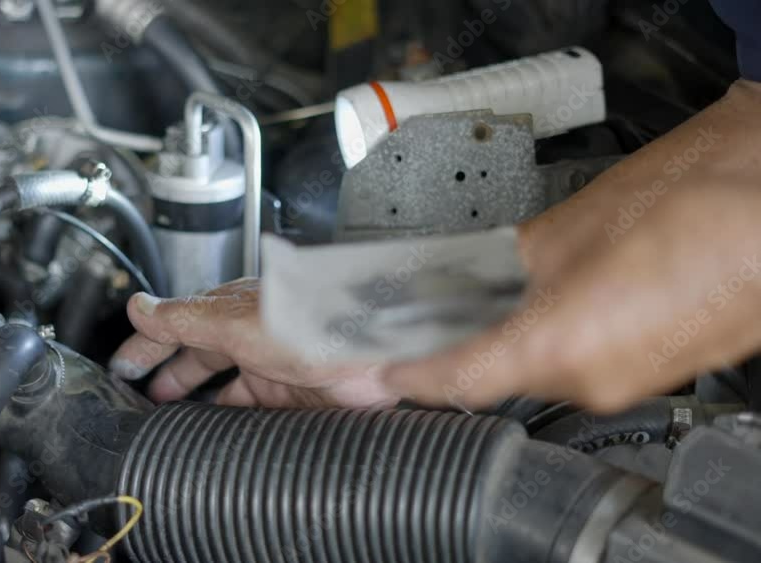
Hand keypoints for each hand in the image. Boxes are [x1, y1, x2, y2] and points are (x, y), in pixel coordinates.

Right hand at [109, 278, 398, 407]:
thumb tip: (139, 306)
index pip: (175, 325)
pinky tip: (215, 426)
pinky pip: (247, 407)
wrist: (373, 350)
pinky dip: (228, 416)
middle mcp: (248, 334)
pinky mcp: (288, 393)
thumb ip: (183, 318)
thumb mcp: (232, 321)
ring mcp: (268, 364)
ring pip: (219, 383)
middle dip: (164, 371)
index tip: (122, 363)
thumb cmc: (312, 323)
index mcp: (230, 309)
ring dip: (195, 396)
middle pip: (194, 354)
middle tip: (136, 390)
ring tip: (167, 413)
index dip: (145, 344)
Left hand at [386, 80, 760, 412]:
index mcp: (561, 346)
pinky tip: (550, 304)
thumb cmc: (694, 194)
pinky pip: (582, 365)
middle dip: (453, 353)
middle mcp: (593, 381)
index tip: (367, 375)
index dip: (401, 379)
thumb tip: (466, 280)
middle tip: (414, 327)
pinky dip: (553, 341)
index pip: (454, 380)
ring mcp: (629, 381)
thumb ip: (502, 267)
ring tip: (484, 303)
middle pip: (493, 378)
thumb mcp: (566, 226)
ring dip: (506, 343)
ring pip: (538, 371)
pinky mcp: (654, 369)